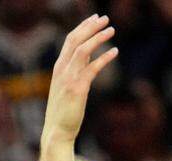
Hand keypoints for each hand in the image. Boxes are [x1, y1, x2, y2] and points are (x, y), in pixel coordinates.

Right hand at [43, 15, 117, 143]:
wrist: (57, 131)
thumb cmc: (64, 111)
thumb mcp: (69, 86)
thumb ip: (77, 70)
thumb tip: (90, 56)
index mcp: (59, 67)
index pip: (70, 40)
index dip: (83, 27)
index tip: (95, 18)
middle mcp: (62, 69)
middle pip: (75, 40)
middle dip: (90, 26)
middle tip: (105, 18)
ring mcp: (68, 78)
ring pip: (82, 50)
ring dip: (98, 37)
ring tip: (112, 30)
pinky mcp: (77, 89)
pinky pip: (92, 68)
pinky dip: (104, 58)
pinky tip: (115, 51)